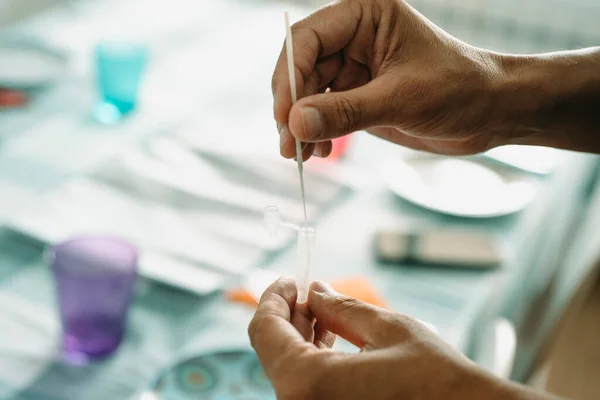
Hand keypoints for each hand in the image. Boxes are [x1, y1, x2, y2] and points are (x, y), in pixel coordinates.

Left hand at [248, 278, 549, 398]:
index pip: (264, 329)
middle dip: (289, 314)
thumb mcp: (386, 330)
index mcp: (306, 383)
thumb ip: (340, 308)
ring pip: (288, 368)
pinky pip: (306, 386)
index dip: (273, 296)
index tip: (290, 279)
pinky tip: (331, 340)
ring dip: (299, 336)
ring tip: (324, 312)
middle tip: (310, 290)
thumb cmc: (435, 380)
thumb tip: (314, 289)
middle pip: (273, 349)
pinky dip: (311, 360)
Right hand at [272, 0, 508, 159]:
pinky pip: (323, 112)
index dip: (289, 77)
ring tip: (301, 155)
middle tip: (288, 146)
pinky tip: (320, 151)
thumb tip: (295, 124)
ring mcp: (354, 68)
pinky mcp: (358, 96)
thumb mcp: (402, 100)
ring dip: (301, 125)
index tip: (284, 116)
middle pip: (302, 68)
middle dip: (292, 108)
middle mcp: (354, 38)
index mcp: (365, 16)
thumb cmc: (460, 89)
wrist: (492, 113)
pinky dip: (317, 132)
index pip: (308, 40)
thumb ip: (346, 111)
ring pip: (308, 94)